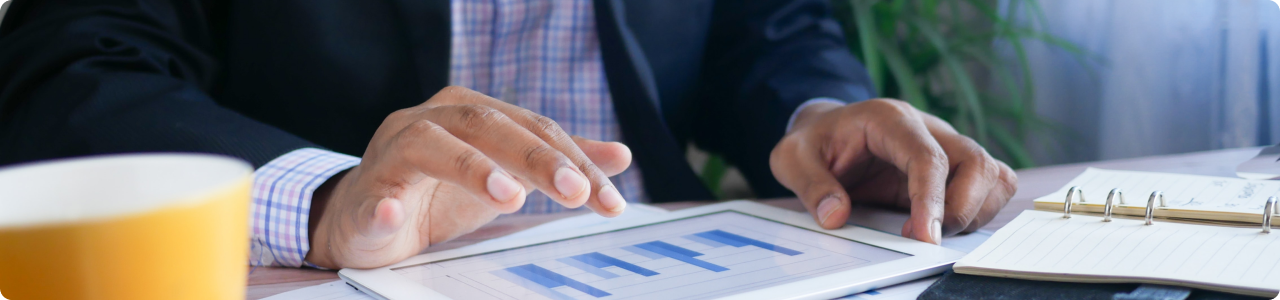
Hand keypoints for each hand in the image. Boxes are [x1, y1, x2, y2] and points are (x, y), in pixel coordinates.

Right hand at [305, 86, 631, 268]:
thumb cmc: (438, 190)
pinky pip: (372, 195)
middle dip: (536, 157)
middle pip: (487, 125)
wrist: (365, 217)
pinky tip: (394, 213)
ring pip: (428, 144)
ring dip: (470, 168)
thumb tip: (620, 156)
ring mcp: (392, 153)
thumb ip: (556, 161)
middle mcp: (431, 120)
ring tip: (508, 195)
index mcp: (469, 112)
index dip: (574, 160)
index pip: (532, 128)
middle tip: (575, 192)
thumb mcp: (506, 174)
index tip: (608, 199)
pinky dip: (383, 204)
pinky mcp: (364, 193)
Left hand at [770, 99, 1016, 243]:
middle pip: (976, 162)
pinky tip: (944, 225)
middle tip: (926, 239)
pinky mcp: (952, 169)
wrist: (826, 131)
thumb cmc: (814, 142)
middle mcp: (928, 129)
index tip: (924, 237)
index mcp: (891, 120)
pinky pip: (990, 186)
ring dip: (975, 211)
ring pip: (992, 174)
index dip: (932, 198)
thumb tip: (836, 216)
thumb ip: (811, 185)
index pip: (928, 156)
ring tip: (932, 232)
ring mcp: (946, 147)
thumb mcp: (792, 158)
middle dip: (962, 208)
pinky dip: (980, 210)